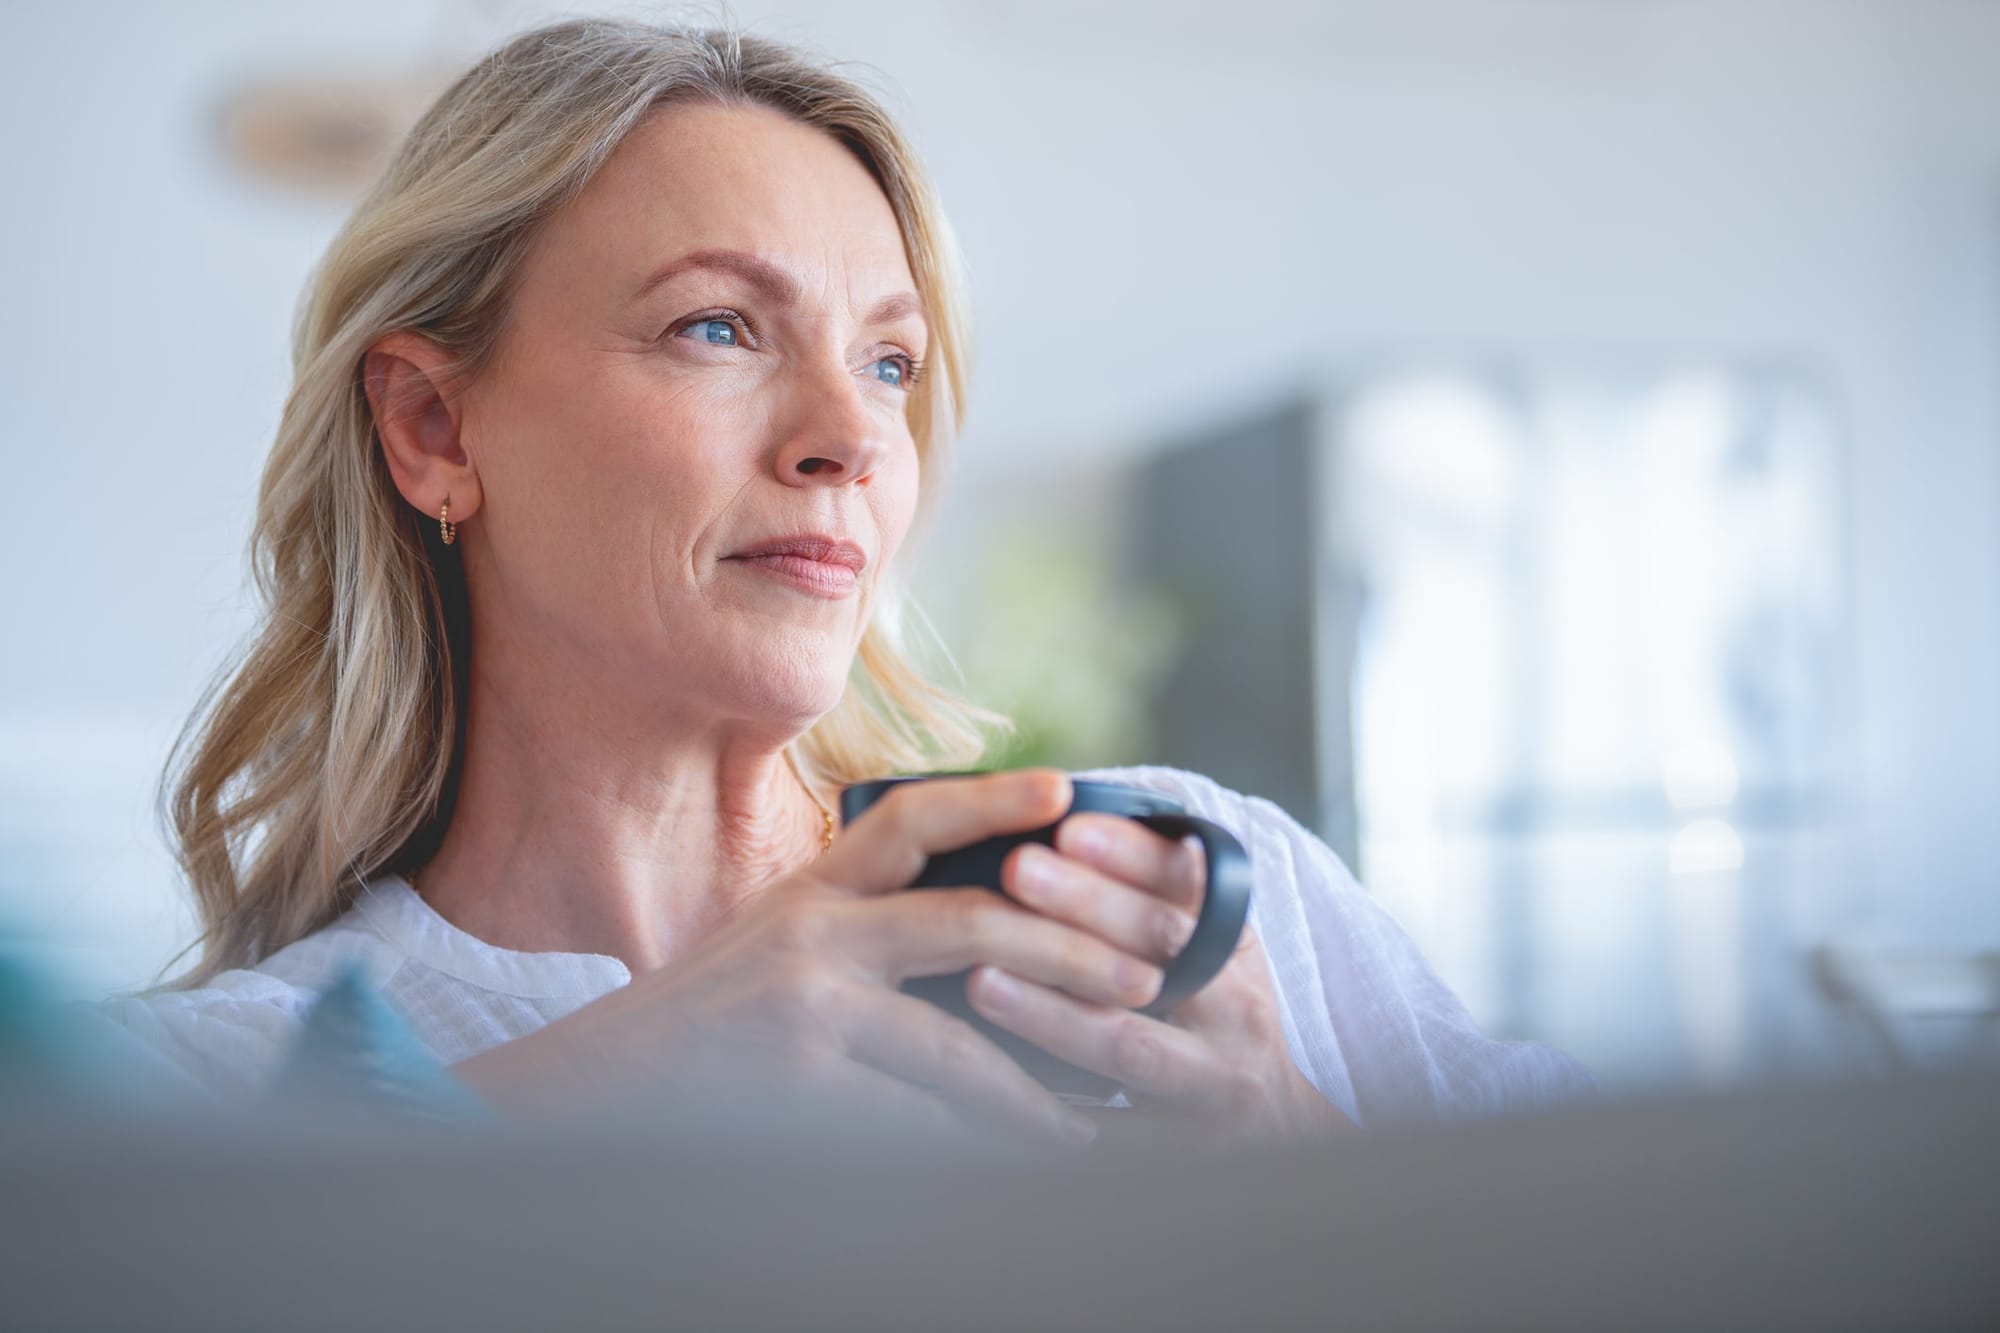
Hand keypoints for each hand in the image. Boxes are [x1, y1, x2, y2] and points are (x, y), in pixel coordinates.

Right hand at [453, 770, 1165, 1146]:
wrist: (595, 1090)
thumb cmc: (706, 1022)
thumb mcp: (777, 944)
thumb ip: (863, 925)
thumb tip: (990, 927)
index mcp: (813, 890)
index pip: (911, 818)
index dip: (994, 797)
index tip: (1069, 787)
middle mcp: (810, 933)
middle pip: (969, 925)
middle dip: (1068, 952)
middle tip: (1141, 975)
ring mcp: (802, 1008)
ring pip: (955, 1041)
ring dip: (1038, 1080)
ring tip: (1101, 1101)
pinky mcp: (796, 1085)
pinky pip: (913, 1119)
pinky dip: (976, 1140)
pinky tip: (1024, 1152)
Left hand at [970, 812, 1352, 1142]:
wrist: (1283, 1132)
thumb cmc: (1220, 1017)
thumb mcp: (1214, 948)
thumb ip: (1162, 893)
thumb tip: (1063, 815)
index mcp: (1235, 949)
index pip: (1187, 888)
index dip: (1131, 855)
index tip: (1068, 823)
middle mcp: (1233, 1011)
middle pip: (1161, 955)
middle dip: (1087, 908)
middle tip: (1015, 868)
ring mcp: (1208, 1084)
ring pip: (1131, 1046)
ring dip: (1056, 1013)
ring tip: (984, 979)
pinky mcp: (1176, 1150)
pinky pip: (1106, 1135)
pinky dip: (1051, 1114)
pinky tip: (993, 1087)